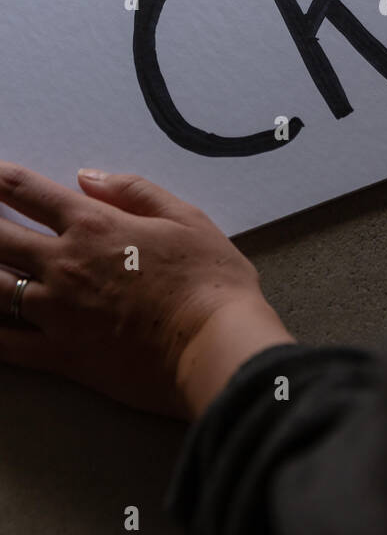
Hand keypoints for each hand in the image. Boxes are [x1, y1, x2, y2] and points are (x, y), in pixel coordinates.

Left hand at [0, 164, 291, 418]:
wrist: (217, 344)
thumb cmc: (210, 279)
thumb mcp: (185, 217)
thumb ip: (134, 191)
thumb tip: (87, 176)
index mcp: (94, 225)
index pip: (28, 192)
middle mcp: (64, 265)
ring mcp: (56, 314)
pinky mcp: (60, 357)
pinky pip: (5, 346)